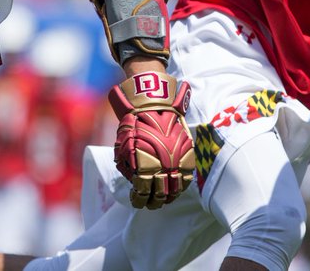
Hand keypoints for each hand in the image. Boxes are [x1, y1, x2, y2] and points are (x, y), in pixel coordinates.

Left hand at [109, 70, 195, 208]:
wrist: (153, 106)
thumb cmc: (134, 125)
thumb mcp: (123, 146)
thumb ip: (127, 166)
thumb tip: (132, 181)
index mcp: (144, 166)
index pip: (142, 193)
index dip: (138, 200)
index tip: (136, 201)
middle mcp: (162, 168)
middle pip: (159, 195)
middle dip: (152, 202)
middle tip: (148, 204)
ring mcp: (176, 162)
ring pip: (175, 190)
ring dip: (168, 198)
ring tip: (162, 200)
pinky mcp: (187, 156)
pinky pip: (187, 179)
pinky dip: (181, 188)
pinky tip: (175, 190)